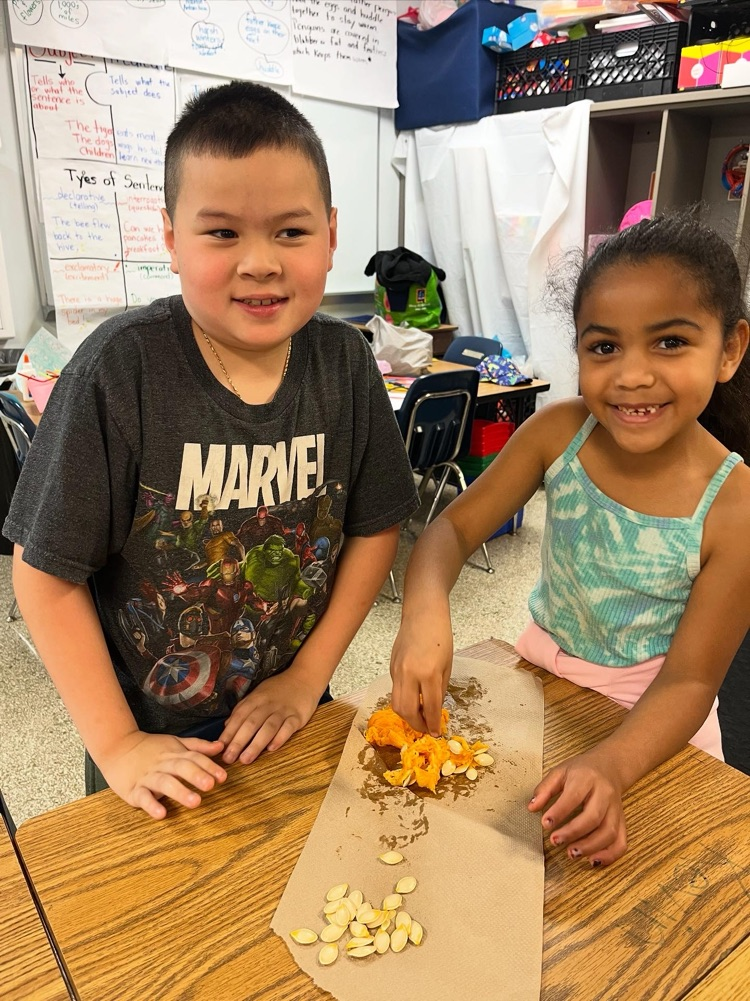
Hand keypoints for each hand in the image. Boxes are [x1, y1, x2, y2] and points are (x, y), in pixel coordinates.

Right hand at [99, 731, 226, 819]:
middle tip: (211, 785)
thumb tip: (221, 747)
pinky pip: (143, 798)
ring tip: (195, 802)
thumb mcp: (174, 743)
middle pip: (180, 767)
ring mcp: (147, 777)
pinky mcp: (133, 790)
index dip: (208, 766)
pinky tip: (162, 814)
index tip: (223, 776)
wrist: (116, 747)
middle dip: (196, 776)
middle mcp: (162, 764)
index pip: (193, 757)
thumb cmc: (150, 748)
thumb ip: (197, 747)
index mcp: (174, 753)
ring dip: (180, 792)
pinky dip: (152, 806)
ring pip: (164, 783)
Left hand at [219, 669, 321, 764]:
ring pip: (268, 727)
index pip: (239, 716)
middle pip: (251, 723)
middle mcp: (268, 704)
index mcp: (256, 699)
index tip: (218, 747)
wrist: (304, 678)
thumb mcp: (258, 694)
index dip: (229, 732)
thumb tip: (227, 727)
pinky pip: (288, 728)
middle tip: (228, 758)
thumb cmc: (278, 690)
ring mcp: (283, 710)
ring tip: (245, 759)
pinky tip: (271, 749)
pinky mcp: (297, 716)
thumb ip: (243, 709)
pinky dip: (279, 738)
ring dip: (255, 744)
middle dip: (238, 741)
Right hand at [390, 608, 452, 735]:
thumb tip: (435, 708)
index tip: (436, 732)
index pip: (430, 707)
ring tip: (419, 717)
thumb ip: (440, 688)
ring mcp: (397, 671)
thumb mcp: (448, 665)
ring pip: (396, 704)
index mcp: (429, 674)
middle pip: (407, 711)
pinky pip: (395, 690)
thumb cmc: (441, 636)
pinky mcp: (391, 668)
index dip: (433, 723)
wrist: (423, 614)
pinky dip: (404, 700)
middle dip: (417, 724)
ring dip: (407, 715)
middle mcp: (410, 675)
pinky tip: (414, 698)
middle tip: (426, 728)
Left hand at [528, 749, 627, 866]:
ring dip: (590, 847)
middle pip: (593, 817)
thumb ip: (545, 789)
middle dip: (573, 832)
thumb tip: (531, 807)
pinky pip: (620, 842)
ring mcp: (615, 809)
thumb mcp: (560, 771)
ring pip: (609, 832)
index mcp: (587, 778)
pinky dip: (609, 855)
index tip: (545, 823)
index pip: (574, 796)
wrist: (610, 767)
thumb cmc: (582, 771)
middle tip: (555, 841)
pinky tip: (592, 860)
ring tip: (571, 854)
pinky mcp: (622, 822)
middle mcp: (604, 794)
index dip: (559, 811)